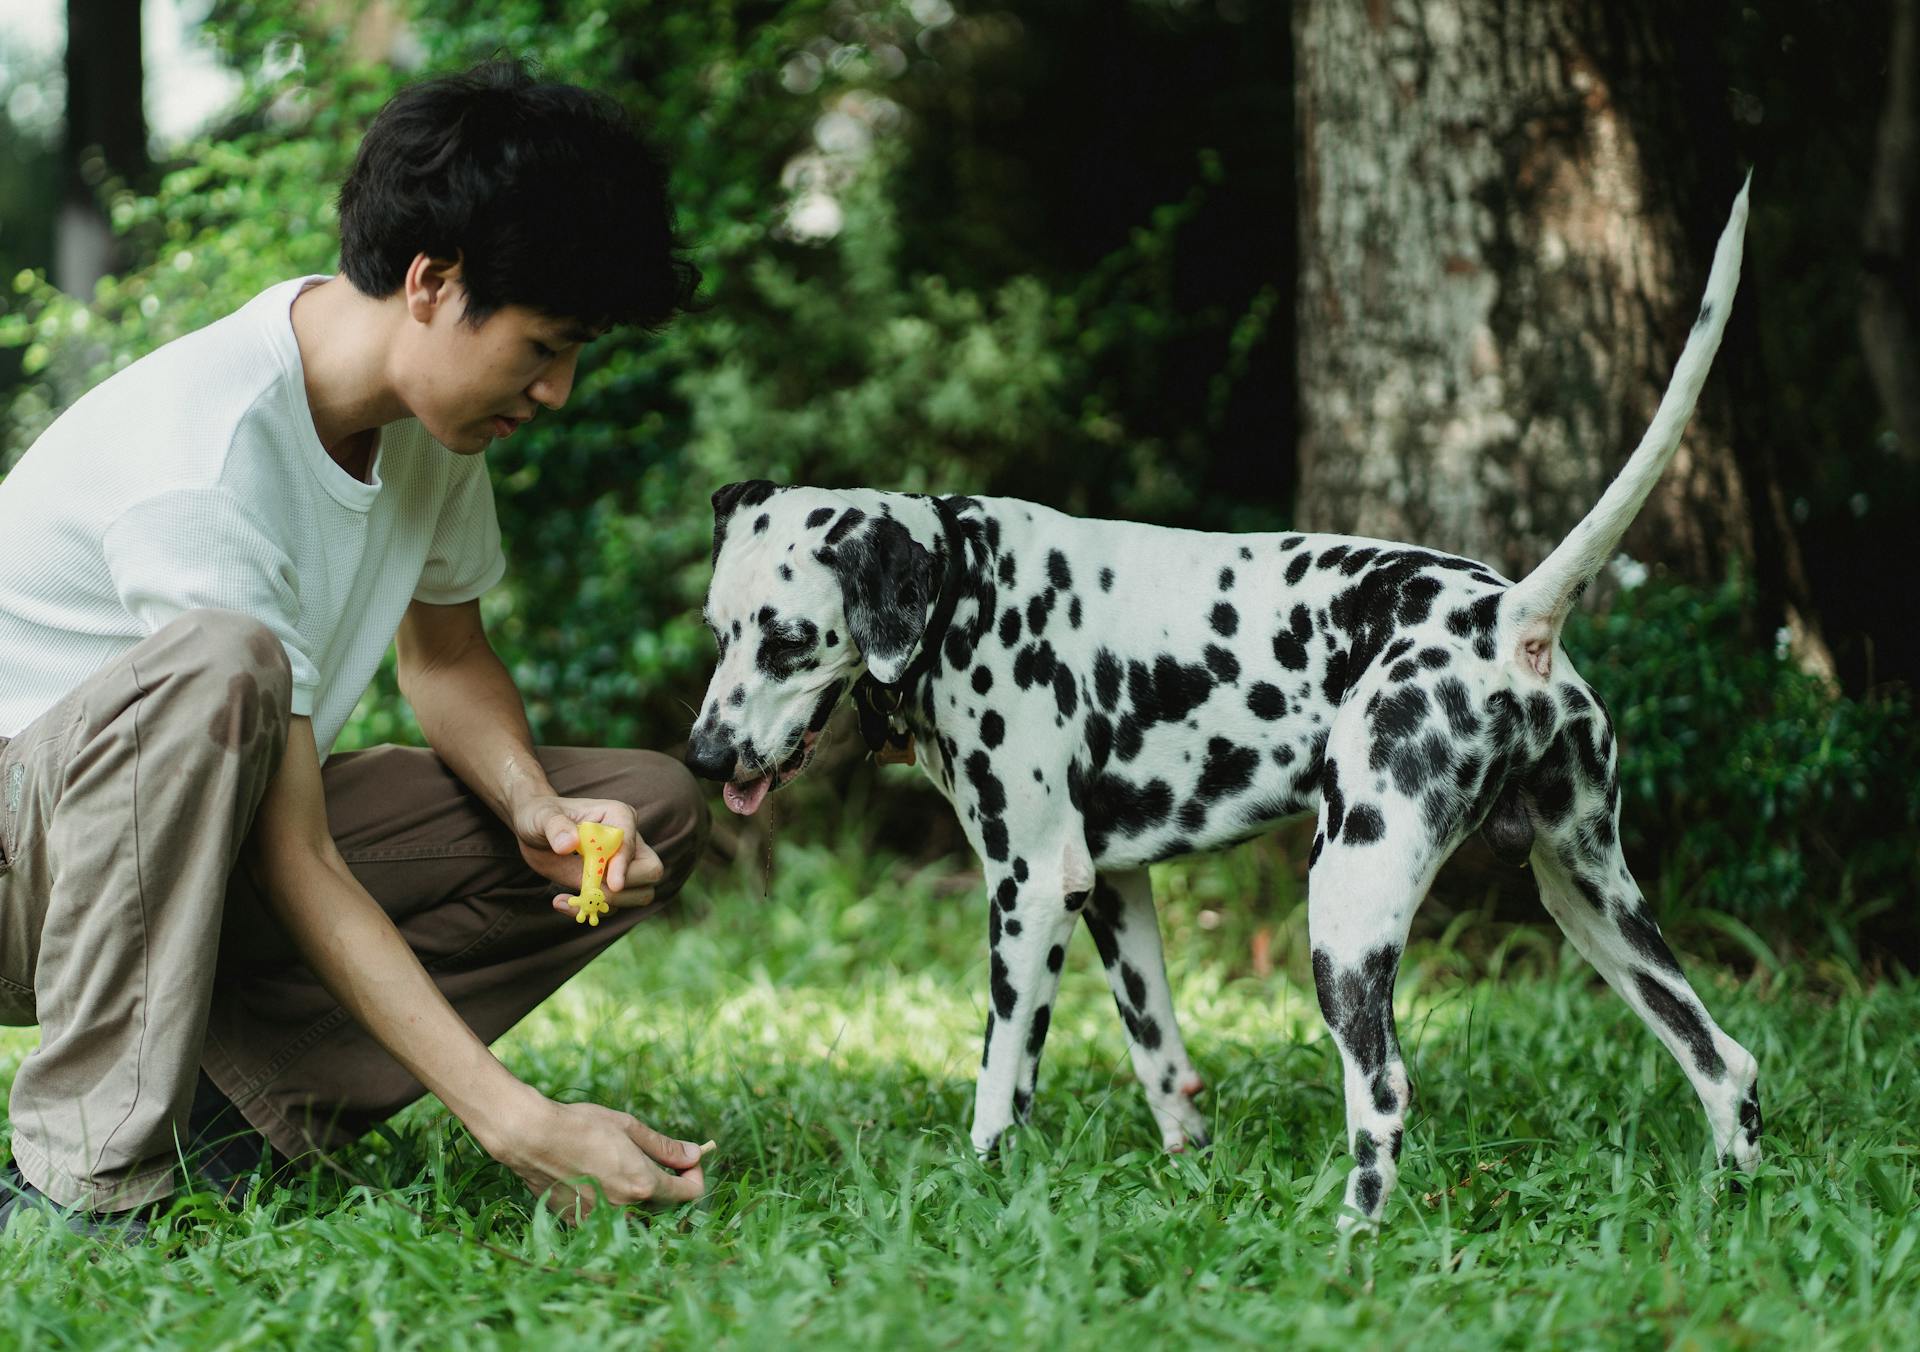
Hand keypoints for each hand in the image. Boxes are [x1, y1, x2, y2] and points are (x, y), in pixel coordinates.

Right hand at [488, 1092, 709, 1220]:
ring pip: (637, 1213)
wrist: (531, 1139)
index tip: (687, 1160)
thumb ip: (664, 1147)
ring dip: (640, 1194)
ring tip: (622, 1165)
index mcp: (643, 1184)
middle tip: (656, 1159)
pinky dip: (614, 1201)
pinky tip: (598, 1177)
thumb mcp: (628, 1128)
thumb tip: (694, 1154)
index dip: (694, 1174)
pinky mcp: (580, 1223)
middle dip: (669, 1184)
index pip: (690, 1193)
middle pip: (665, 1205)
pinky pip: (609, 1216)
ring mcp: (601, 1219)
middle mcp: (626, 1209)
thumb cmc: (581, 1126)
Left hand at [509, 793, 665, 916]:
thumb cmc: (541, 815)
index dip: (624, 866)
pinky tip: (565, 902)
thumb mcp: (542, 817)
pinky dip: (594, 909)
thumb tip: (567, 845)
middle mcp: (629, 840)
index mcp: (618, 817)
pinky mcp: (613, 882)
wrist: (535, 831)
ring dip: (608, 904)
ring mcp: (625, 863)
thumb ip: (556, 828)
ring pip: (641, 893)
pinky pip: (616, 905)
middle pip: (650, 871)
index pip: (631, 844)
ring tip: (572, 900)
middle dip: (623, 889)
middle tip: (587, 892)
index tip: (612, 885)